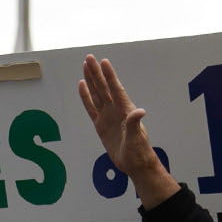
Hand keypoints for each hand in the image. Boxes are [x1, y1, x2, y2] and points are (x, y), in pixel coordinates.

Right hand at [77, 55, 176, 207]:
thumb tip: (139, 111)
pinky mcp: (100, 125)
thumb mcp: (137, 138)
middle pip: (104, 87)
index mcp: (125, 110)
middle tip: (89, 58)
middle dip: (96, 72)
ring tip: (85, 66)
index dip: (109, 76)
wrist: (134, 164)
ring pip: (97, 94)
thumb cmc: (138, 151)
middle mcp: (116, 110)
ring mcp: (107, 116)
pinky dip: (86, 97)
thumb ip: (135, 124)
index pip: (115, 89)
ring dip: (91, 80)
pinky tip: (82, 86)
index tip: (104, 62)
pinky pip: (91, 108)